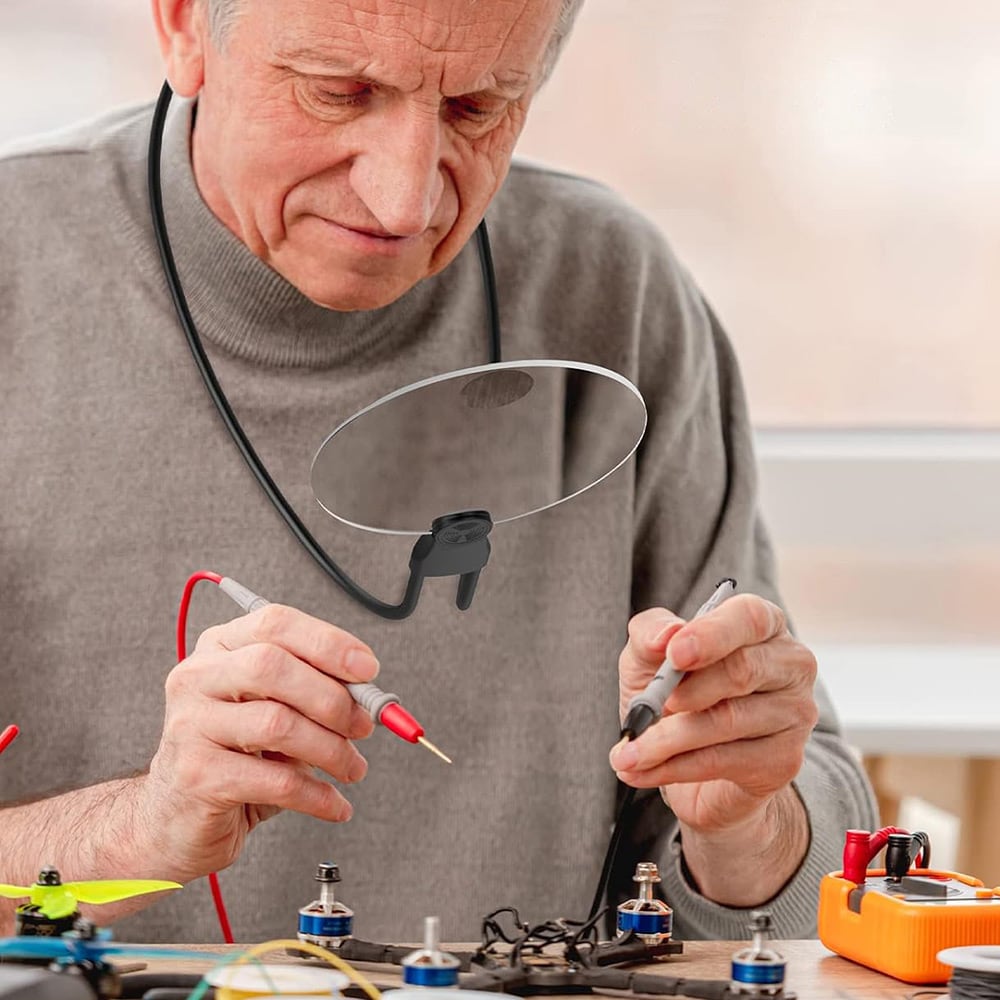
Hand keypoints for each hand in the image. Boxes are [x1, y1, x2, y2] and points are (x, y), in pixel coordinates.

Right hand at [140, 604, 377, 881]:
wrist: (174, 816)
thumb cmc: (234, 754)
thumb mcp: (273, 708)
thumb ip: (314, 690)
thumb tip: (370, 696)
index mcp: (220, 647)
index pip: (275, 624)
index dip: (327, 642)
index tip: (367, 669)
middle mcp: (198, 677)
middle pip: (272, 667)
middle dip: (331, 697)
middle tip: (363, 726)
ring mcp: (190, 725)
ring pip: (276, 724)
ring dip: (331, 749)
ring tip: (352, 767)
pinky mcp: (196, 776)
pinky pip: (273, 780)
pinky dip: (317, 794)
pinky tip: (334, 803)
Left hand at [610, 594, 817, 834]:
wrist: (688, 761)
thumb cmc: (674, 693)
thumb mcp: (649, 657)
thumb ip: (650, 635)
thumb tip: (664, 636)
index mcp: (762, 624)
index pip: (750, 617)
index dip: (712, 634)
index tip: (675, 653)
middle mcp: (790, 664)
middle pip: (742, 670)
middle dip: (686, 690)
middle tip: (646, 708)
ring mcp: (794, 713)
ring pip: (727, 720)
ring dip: (665, 739)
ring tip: (627, 752)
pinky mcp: (784, 759)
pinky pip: (722, 761)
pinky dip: (673, 767)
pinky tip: (641, 771)